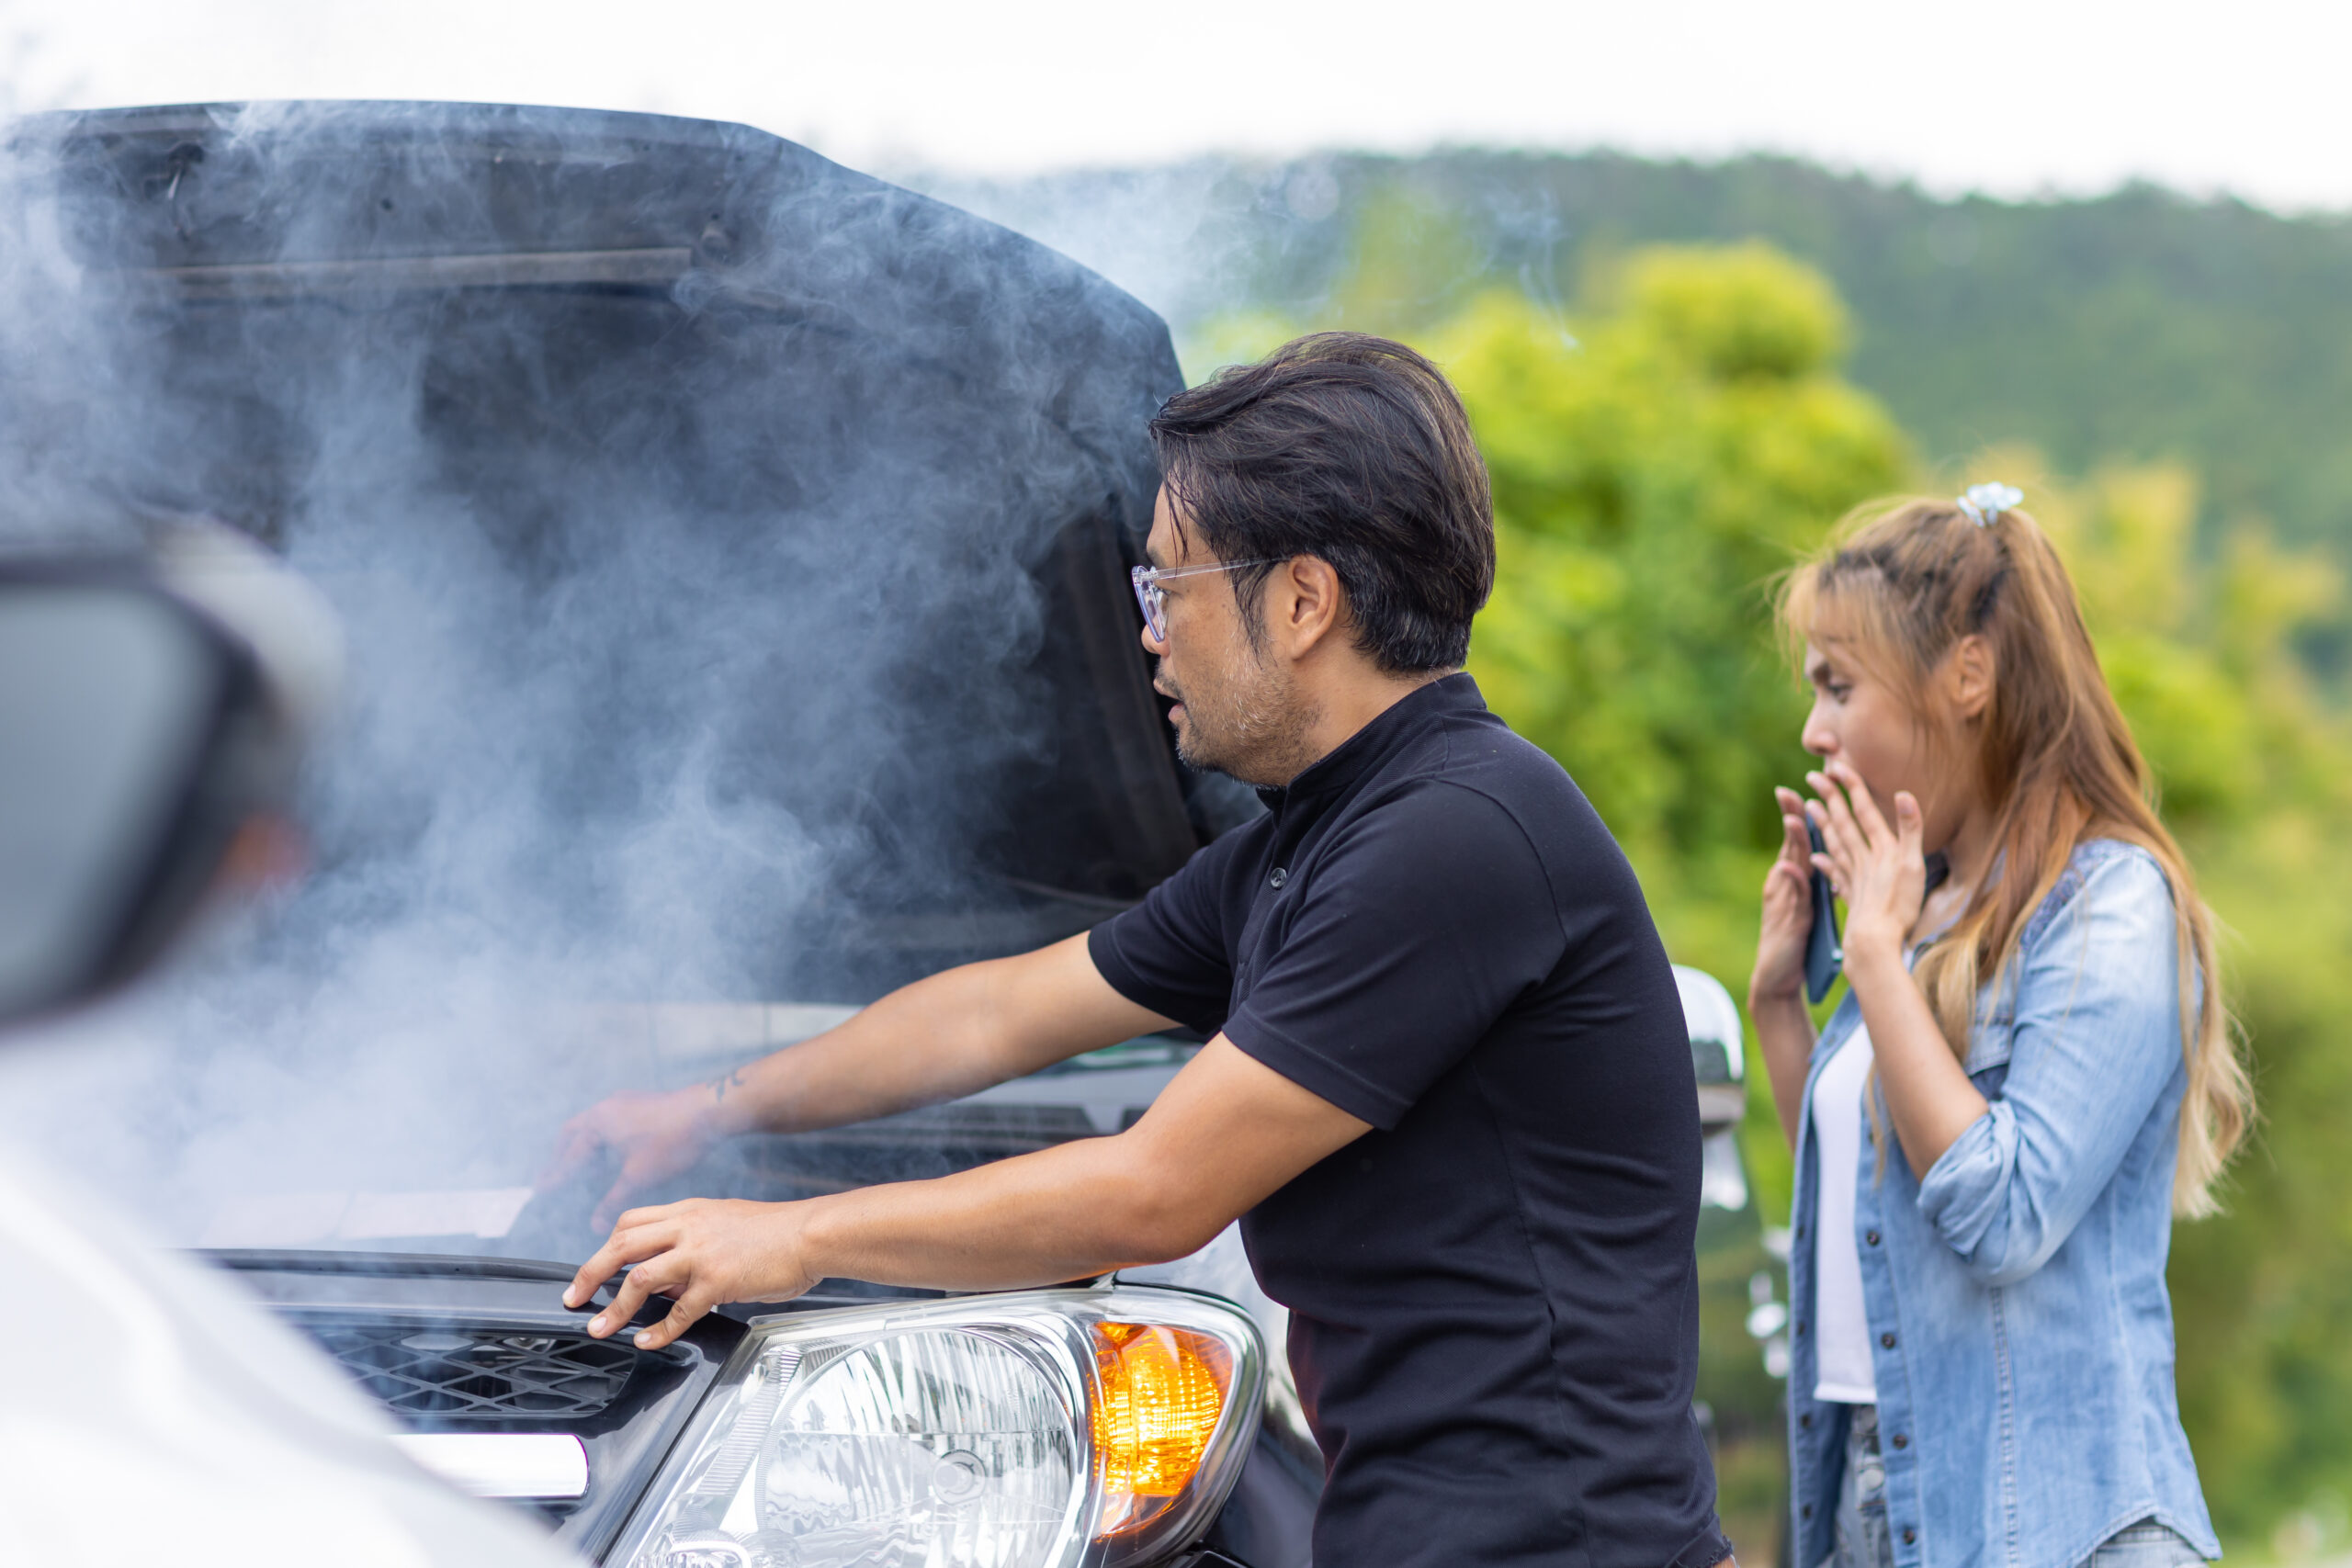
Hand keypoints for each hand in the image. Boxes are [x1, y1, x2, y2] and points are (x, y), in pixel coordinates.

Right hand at [537, 1085, 727, 1234]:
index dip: (557, 1176)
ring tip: (576, 1166)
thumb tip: (595, 1225)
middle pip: (572, 1133)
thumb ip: (612, 1201)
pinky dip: (601, 1138)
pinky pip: (609, 1120)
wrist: (710, 1110)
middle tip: (551, 1177)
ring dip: (581, 1145)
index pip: (570, 1156)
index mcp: (599, 1122)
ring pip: (591, 1125)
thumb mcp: (638, 1176)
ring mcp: (624, 1102)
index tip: (542, 1191)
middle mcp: (606, 1107)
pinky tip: (609, 1151)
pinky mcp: (641, 1103)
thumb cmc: (673, 1140)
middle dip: (561, 1156)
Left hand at [563, 1197, 818, 1349]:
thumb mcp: (724, 1226)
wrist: (811, 1235)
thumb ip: (691, 1247)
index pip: (631, 1222)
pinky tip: (647, 1341)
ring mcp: (701, 1252)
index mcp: (689, 1211)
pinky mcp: (718, 1279)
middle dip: (590, 1273)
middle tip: (574, 1298)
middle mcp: (689, 1226)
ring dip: (614, 1306)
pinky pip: (679, 1310)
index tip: (592, 1270)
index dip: (605, 1246)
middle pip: (621, 1243)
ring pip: (639, 1276)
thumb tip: (664, 1281)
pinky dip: (658, 1330)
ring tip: (600, 1328)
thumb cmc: (776, 1234)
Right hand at [1751, 785, 1817, 1007]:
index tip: (1802, 793)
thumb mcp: (1810, 909)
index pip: (1798, 842)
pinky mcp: (1786, 919)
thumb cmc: (1799, 942)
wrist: (1779, 977)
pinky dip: (1790, 881)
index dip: (1800, 817)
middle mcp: (1784, 886)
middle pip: (1789, 845)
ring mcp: (1783, 901)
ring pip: (1788, 865)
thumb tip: (1831, 868)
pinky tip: (1789, 867)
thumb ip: (1816, 887)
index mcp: (1794, 880)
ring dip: (1789, 842)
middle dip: (1790, 817)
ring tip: (1793, 819)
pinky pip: (1789, 897)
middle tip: (1788, 792)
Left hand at [1805, 760, 1926, 969]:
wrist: (1874, 942)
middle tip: (1812, 778)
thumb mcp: (1913, 865)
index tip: (1836, 766)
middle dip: (1829, 798)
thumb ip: (1910, 829)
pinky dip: (1824, 863)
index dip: (1851, 787)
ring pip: (1834, 844)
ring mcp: (1855, 877)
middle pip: (1843, 823)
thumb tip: (1903, 794)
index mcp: (1881, 848)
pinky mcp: (1852, 897)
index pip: (1863, 810)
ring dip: (1822, 824)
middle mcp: (1864, 859)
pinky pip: (1835, 875)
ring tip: (1808, 808)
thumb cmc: (1898, 906)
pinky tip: (1815, 858)